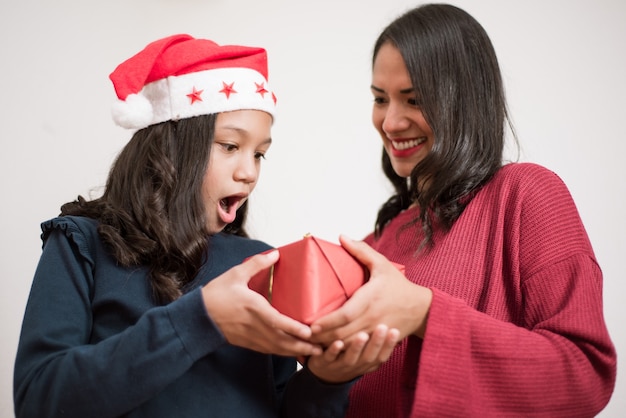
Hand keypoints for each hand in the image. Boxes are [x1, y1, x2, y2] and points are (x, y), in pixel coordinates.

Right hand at [202, 250, 321, 356]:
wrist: (197, 317)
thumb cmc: (216, 295)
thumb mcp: (235, 274)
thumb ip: (257, 264)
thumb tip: (275, 253)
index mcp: (253, 308)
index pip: (277, 321)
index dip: (294, 328)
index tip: (309, 332)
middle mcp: (254, 326)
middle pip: (282, 340)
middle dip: (302, 346)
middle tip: (321, 348)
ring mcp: (251, 337)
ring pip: (277, 349)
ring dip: (295, 352)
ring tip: (313, 353)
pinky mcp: (248, 343)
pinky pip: (269, 350)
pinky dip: (283, 353)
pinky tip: (293, 352)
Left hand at [306, 324, 399, 382]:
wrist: (324, 372)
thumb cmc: (348, 354)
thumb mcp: (363, 348)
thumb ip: (374, 337)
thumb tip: (393, 322)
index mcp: (368, 361)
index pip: (382, 355)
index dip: (389, 345)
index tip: (395, 330)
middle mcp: (357, 365)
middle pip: (369, 356)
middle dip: (376, 342)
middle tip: (382, 327)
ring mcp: (341, 366)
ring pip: (351, 358)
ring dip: (357, 347)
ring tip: (362, 335)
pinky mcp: (324, 363)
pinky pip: (330, 358)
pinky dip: (334, 351)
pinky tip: (338, 343)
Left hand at [310, 236, 432, 346]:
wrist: (422, 308)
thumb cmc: (399, 285)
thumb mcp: (382, 264)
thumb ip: (361, 251)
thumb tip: (341, 237)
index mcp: (371, 298)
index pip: (345, 315)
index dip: (328, 322)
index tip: (312, 324)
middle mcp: (372, 317)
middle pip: (343, 333)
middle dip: (323, 337)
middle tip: (305, 336)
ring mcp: (376, 331)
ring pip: (349, 344)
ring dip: (331, 346)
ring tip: (315, 344)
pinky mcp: (378, 340)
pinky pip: (359, 349)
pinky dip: (344, 351)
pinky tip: (332, 350)